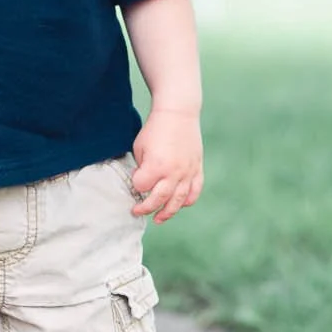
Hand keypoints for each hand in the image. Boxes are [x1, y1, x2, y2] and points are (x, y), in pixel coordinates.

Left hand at [130, 108, 202, 222]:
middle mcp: (173, 172)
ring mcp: (187, 172)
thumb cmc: (155, 129)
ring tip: (158, 219)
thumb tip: (144, 183)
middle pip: (159, 200)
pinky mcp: (197, 169)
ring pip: (178, 201)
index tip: (134, 179)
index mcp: (156, 166)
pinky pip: (194, 192)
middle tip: (137, 211)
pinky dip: (187, 201)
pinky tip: (179, 204)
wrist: (178, 113)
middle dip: (146, 208)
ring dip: (167, 212)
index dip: (135, 184)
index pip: (141, 187)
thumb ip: (141, 167)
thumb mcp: (140, 147)